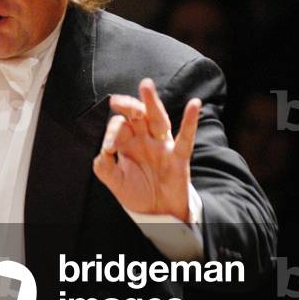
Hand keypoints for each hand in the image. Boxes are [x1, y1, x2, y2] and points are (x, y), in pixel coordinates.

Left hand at [92, 77, 200, 220]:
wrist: (157, 213)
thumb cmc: (136, 193)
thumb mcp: (114, 180)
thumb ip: (104, 165)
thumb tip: (104, 149)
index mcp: (127, 142)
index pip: (119, 126)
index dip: (112, 133)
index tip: (110, 148)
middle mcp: (145, 139)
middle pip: (138, 115)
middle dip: (129, 105)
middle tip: (116, 100)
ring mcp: (162, 146)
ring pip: (158, 119)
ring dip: (152, 103)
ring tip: (146, 85)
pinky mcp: (178, 157)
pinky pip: (185, 137)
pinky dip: (190, 121)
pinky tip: (194, 105)